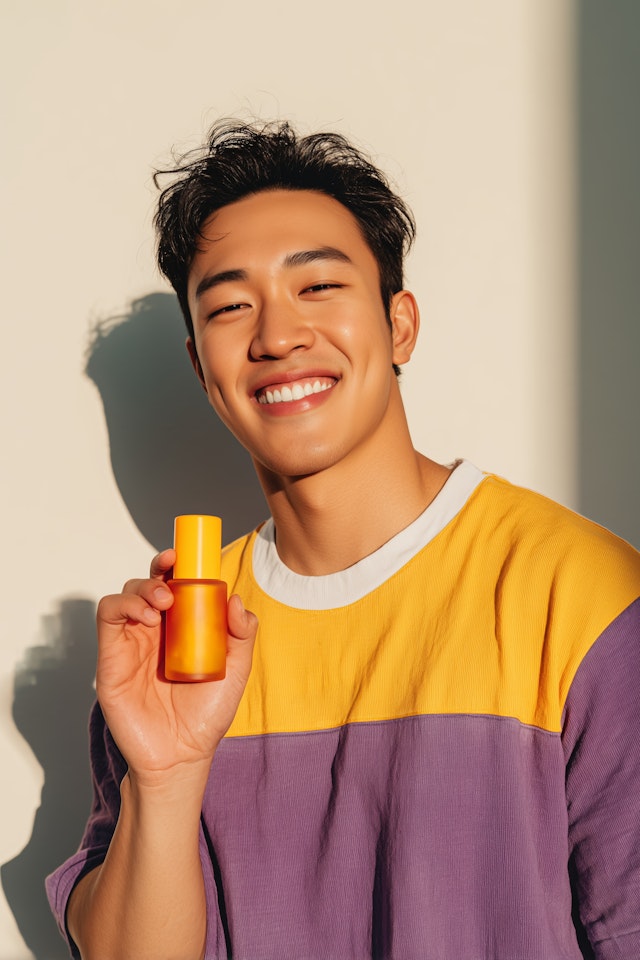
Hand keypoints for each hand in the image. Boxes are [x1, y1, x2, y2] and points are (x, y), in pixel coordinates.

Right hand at [95, 549, 256, 785]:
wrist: (181, 754)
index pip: (177, 584)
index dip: (180, 564)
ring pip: (127, 594)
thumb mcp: (236, 670)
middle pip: (150, 582)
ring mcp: (132, 641)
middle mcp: (156, 630)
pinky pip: (108, 616)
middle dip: (159, 568)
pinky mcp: (111, 656)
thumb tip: (234, 598)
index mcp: (184, 627)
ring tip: (163, 604)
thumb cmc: (207, 713)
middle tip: (173, 572)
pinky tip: (147, 618)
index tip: (188, 554)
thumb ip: (242, 634)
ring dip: (144, 587)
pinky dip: (124, 605)